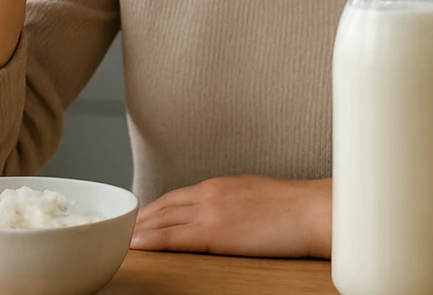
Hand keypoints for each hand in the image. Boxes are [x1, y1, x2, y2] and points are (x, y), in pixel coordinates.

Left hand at [129, 176, 331, 258]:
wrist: (315, 210)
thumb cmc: (297, 209)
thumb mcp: (258, 197)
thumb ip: (235, 204)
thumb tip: (228, 217)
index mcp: (221, 185)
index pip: (176, 197)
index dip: (154, 210)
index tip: (139, 220)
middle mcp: (211, 194)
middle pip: (163, 207)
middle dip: (140, 220)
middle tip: (117, 231)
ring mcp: (212, 211)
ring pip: (163, 221)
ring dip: (139, 231)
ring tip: (117, 240)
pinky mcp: (217, 231)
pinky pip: (176, 238)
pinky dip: (152, 241)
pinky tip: (136, 246)